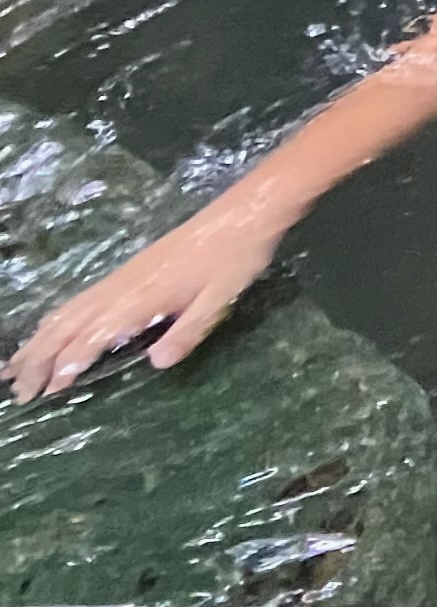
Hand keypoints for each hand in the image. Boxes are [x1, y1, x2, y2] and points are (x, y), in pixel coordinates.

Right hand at [10, 203, 280, 399]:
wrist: (245, 211)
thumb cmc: (237, 257)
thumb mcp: (221, 299)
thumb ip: (187, 332)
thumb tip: (154, 364)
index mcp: (141, 298)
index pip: (91, 338)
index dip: (66, 367)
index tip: (45, 395)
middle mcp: (121, 287)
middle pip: (67, 327)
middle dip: (38, 360)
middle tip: (18, 393)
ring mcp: (122, 277)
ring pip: (69, 312)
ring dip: (40, 341)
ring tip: (15, 369)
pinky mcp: (129, 270)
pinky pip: (80, 299)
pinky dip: (56, 319)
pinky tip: (49, 329)